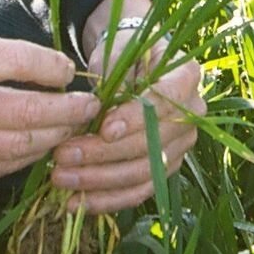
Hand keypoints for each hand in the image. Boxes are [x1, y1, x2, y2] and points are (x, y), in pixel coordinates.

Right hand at [0, 33, 99, 186]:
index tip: (70, 73)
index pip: (18, 62)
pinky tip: (41, 145)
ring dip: (54, 138)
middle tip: (89, 106)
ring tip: (72, 128)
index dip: (54, 68)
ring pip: (19, 147)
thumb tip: (56, 70)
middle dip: (67, 110)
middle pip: (26, 112)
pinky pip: (0, 168)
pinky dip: (27, 158)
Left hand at [55, 29, 203, 211]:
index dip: (135, 119)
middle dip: (103, 154)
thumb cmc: (124, 53)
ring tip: (61, 178)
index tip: (104, 129)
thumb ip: (111, 75)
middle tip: (63, 154)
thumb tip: (96, 110)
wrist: (133, 66)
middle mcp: (192, 114)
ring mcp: (181, 145)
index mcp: (186, 77)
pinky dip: (106, 200)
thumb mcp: (117, 52)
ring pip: (142, 173)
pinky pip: (138, 191)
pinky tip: (75, 202)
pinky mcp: (165, 168)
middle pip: (150, 144)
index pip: (165, 103)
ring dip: (99, 181)